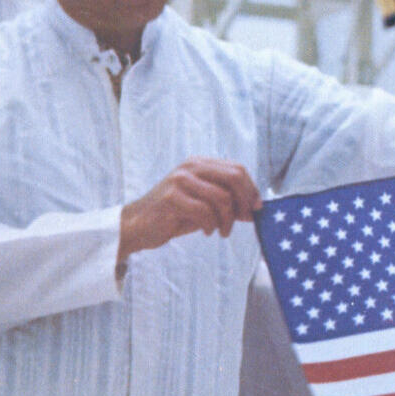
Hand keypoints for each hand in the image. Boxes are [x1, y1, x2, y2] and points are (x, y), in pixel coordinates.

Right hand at [119, 158, 261, 260]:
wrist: (138, 225)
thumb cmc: (174, 215)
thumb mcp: (205, 206)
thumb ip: (228, 203)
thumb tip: (256, 208)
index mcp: (200, 164)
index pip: (237, 169)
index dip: (251, 190)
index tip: (256, 208)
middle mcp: (190, 167)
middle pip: (234, 177)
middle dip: (245, 201)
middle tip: (246, 219)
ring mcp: (180, 180)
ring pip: (222, 198)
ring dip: (227, 220)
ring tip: (221, 231)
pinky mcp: (171, 197)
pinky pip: (205, 212)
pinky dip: (210, 225)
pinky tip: (206, 231)